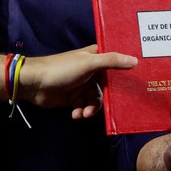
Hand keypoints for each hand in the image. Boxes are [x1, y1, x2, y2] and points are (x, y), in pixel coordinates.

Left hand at [20, 44, 136, 118]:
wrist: (33, 84)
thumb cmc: (62, 68)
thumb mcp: (89, 63)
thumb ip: (112, 61)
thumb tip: (135, 61)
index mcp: (97, 57)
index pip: (117, 62)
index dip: (126, 71)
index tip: (137, 81)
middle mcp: (92, 70)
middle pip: (110, 85)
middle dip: (108, 97)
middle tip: (112, 106)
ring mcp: (83, 84)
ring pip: (97, 99)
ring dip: (91, 107)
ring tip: (84, 113)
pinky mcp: (74, 97)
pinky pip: (85, 106)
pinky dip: (82, 111)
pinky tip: (76, 114)